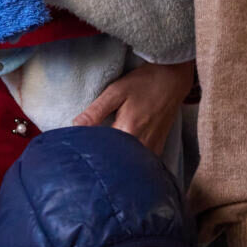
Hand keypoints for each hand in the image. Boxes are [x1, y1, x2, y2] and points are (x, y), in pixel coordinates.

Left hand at [72, 60, 194, 153]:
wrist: (172, 80)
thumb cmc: (143, 83)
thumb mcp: (116, 91)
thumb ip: (96, 111)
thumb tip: (74, 126)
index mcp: (129, 130)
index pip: (102, 151)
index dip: (89, 150)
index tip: (80, 148)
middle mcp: (143, 145)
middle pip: (116, 162)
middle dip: (101, 159)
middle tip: (89, 154)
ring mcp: (152, 149)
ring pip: (129, 165)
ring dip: (115, 162)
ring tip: (104, 155)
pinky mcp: (158, 149)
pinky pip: (140, 163)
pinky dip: (129, 161)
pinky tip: (120, 154)